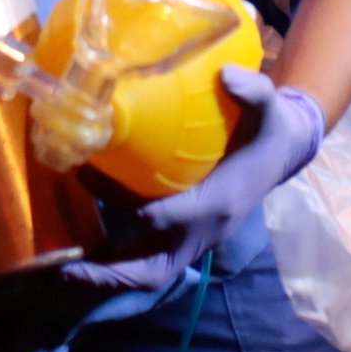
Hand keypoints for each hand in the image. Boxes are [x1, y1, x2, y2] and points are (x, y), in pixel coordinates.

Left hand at [56, 65, 323, 297]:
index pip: (163, 216)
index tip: (85, 175)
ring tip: (67, 270)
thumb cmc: (270, 130)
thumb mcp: (271, 107)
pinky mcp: (190, 239)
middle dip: (112, 275)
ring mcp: (197, 241)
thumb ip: (255, 91)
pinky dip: (122, 264)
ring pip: (152, 274)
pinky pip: (153, 262)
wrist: (283, 154)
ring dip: (111, 277)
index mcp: (216, 203)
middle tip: (67, 269)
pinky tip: (90, 251)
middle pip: (154, 269)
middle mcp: (204, 232)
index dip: (120, 201)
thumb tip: (226, 74)